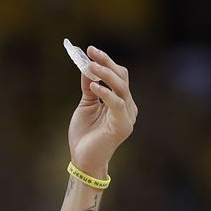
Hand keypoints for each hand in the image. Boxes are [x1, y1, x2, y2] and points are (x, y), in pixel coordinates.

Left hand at [67, 46, 136, 179]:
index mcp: (120, 100)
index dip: (105, 61)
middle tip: (91, 52)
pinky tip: (94, 87)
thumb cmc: (84, 135)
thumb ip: (88, 87)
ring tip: (91, 67)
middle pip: (121, 77)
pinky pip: (117, 104)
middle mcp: (127, 106)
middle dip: (106, 63)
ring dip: (106, 75)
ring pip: (121, 87)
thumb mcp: (85, 105)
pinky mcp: (123, 125)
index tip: (90, 50)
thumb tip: (87, 66)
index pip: (117, 75)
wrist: (83, 159)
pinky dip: (106, 93)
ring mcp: (127, 115)